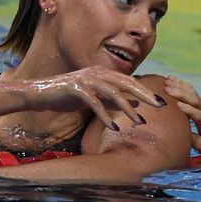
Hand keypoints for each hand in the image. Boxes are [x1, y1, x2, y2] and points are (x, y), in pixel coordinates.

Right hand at [27, 66, 166, 131]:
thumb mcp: (94, 98)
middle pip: (126, 83)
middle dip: (145, 95)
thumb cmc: (67, 96)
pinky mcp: (75, 88)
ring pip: (113, 93)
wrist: (39, 93)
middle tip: (160, 106)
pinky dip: (105, 116)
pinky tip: (114, 129)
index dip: (146, 91)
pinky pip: (94, 103)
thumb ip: (113, 100)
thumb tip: (136, 105)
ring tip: (139, 123)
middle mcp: (97, 73)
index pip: (130, 81)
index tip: (161, 102)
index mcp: (103, 73)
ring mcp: (86, 79)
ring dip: (127, 109)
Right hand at [164, 75, 200, 151]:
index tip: (178, 105)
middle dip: (181, 93)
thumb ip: (198, 142)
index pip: (199, 114)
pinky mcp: (200, 102)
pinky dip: (180, 84)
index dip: (189, 110)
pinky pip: (190, 91)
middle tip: (167, 89)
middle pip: (194, 100)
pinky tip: (170, 78)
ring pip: (192, 93)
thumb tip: (185, 137)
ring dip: (179, 86)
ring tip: (166, 81)